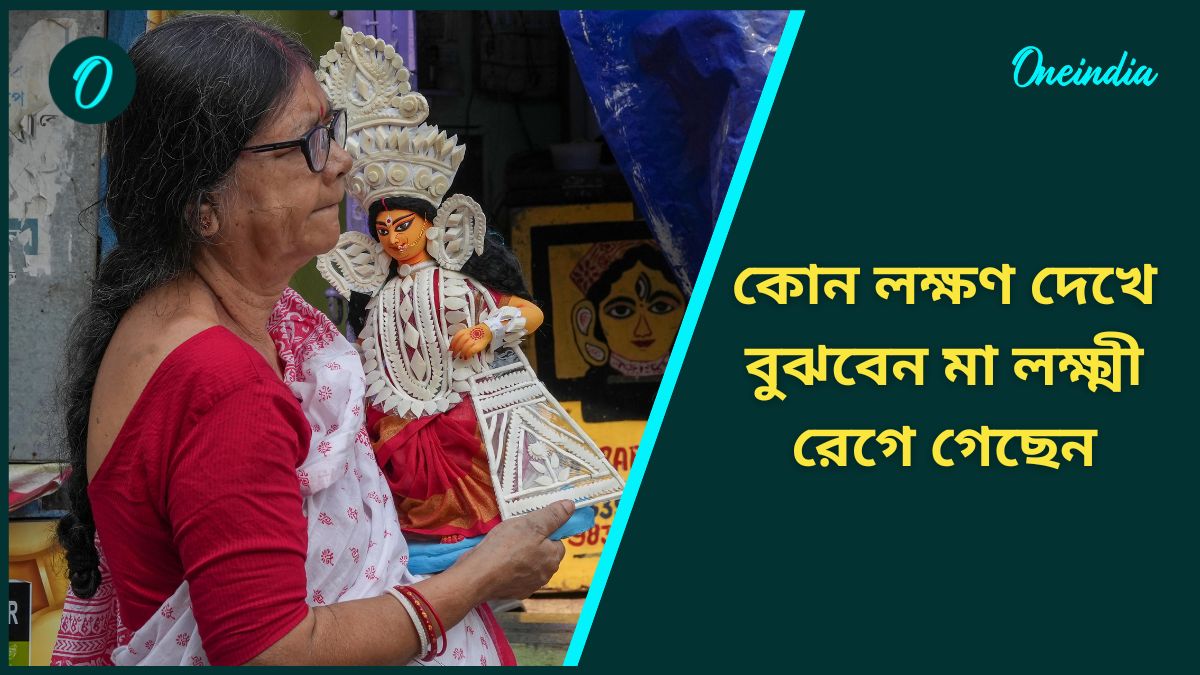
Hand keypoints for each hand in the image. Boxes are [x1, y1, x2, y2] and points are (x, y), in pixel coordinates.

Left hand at [449, 323, 491, 358]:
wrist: (487, 330)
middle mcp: (469, 335)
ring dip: (462, 353)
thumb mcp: (468, 332)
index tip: (450, 349)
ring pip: (465, 347)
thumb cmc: (477, 333)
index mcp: (465, 331)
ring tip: (461, 357)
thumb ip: (462, 338)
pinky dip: (468, 354)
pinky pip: (472, 350)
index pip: (456, 337)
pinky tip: (467, 357)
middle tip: (454, 355)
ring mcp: (474, 340)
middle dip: (456, 350)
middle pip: (460, 343)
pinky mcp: (479, 345)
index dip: (452, 344)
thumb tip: (454, 345)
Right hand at [452, 500, 573, 601]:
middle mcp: (545, 575)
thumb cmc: (505, 547)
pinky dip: (509, 569)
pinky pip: (516, 576)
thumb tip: (571, 505)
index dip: (543, 531)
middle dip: (531, 544)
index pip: (556, 541)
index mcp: (553, 558)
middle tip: (513, 535)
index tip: (527, 527)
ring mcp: (529, 586)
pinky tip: (498, 562)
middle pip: (543, 553)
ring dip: (520, 557)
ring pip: (529, 564)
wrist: (477, 575)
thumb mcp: (531, 523)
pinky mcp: (514, 593)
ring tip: (503, 547)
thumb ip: (553, 515)